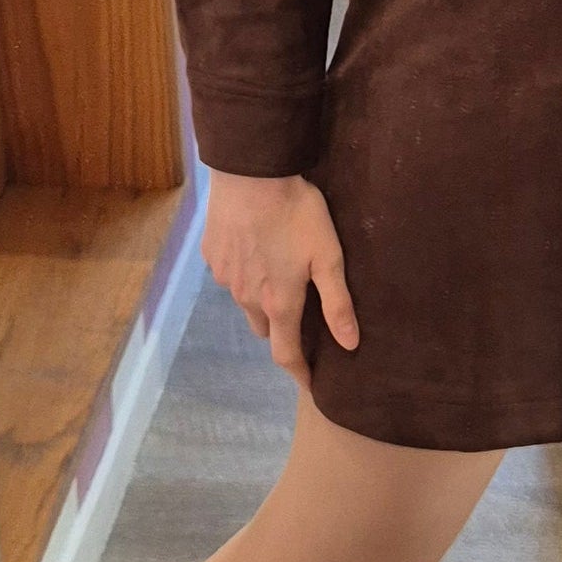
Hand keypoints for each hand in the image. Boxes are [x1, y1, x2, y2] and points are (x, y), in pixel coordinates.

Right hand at [201, 169, 358, 389]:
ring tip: (279, 277)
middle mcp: (247, 298)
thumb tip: (350, 344)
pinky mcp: (211, 256)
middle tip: (302, 317)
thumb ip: (337, 303)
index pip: (286, 354)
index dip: (300, 374)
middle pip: (265, 329)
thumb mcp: (328, 256)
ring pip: (246, 302)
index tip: (311, 387)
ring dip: (262, 300)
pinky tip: (257, 250)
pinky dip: (245, 274)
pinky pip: (231, 276)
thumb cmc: (296, 214)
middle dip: (282, 332)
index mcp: (279, 303)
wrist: (250, 174)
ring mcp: (225, 278)